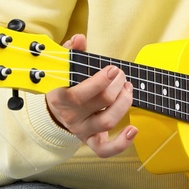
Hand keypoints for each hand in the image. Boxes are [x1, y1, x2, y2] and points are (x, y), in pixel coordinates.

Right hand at [43, 33, 138, 158]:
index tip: (113, 69)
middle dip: (117, 84)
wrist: (55, 112)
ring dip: (125, 102)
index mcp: (60, 98)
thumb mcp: (63, 67)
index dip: (101, 80)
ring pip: (108, 121)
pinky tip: (133, 129)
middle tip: (121, 75)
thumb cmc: (63, 86)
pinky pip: (105, 150)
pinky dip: (121, 143)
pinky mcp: (91, 141)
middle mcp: (71, 117)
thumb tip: (79, 39)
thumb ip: (71, 52)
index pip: (81, 93)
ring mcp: (81, 131)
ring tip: (128, 89)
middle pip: (102, 102)